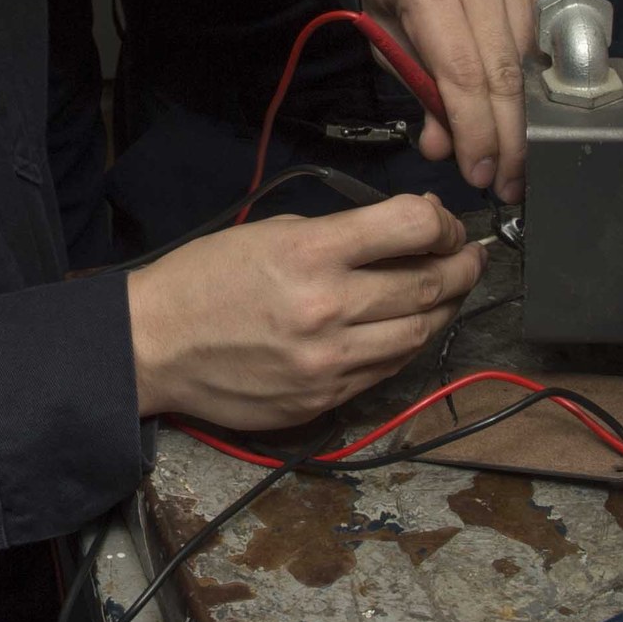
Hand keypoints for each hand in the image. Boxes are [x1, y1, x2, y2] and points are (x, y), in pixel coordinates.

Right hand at [128, 195, 481, 428]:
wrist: (155, 344)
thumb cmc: (206, 280)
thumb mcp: (272, 231)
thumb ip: (343, 233)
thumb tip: (409, 230)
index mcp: (310, 253)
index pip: (412, 228)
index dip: (443, 223)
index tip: (446, 225)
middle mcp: (326, 308)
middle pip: (429, 285)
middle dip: (462, 266)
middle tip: (468, 258)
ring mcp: (328, 361)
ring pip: (419, 334)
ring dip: (444, 310)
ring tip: (447, 293)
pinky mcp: (323, 398)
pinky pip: (388, 370)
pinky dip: (407, 345)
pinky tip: (407, 327)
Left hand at [358, 0, 555, 201]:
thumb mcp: (387, 40)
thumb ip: (419, 91)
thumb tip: (446, 148)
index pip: (464, 75)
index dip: (477, 132)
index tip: (482, 174)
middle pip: (505, 74)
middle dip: (508, 139)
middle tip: (508, 181)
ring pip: (529, 59)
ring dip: (521, 113)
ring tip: (511, 150)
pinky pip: (542, 33)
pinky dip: (532, 70)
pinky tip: (520, 94)